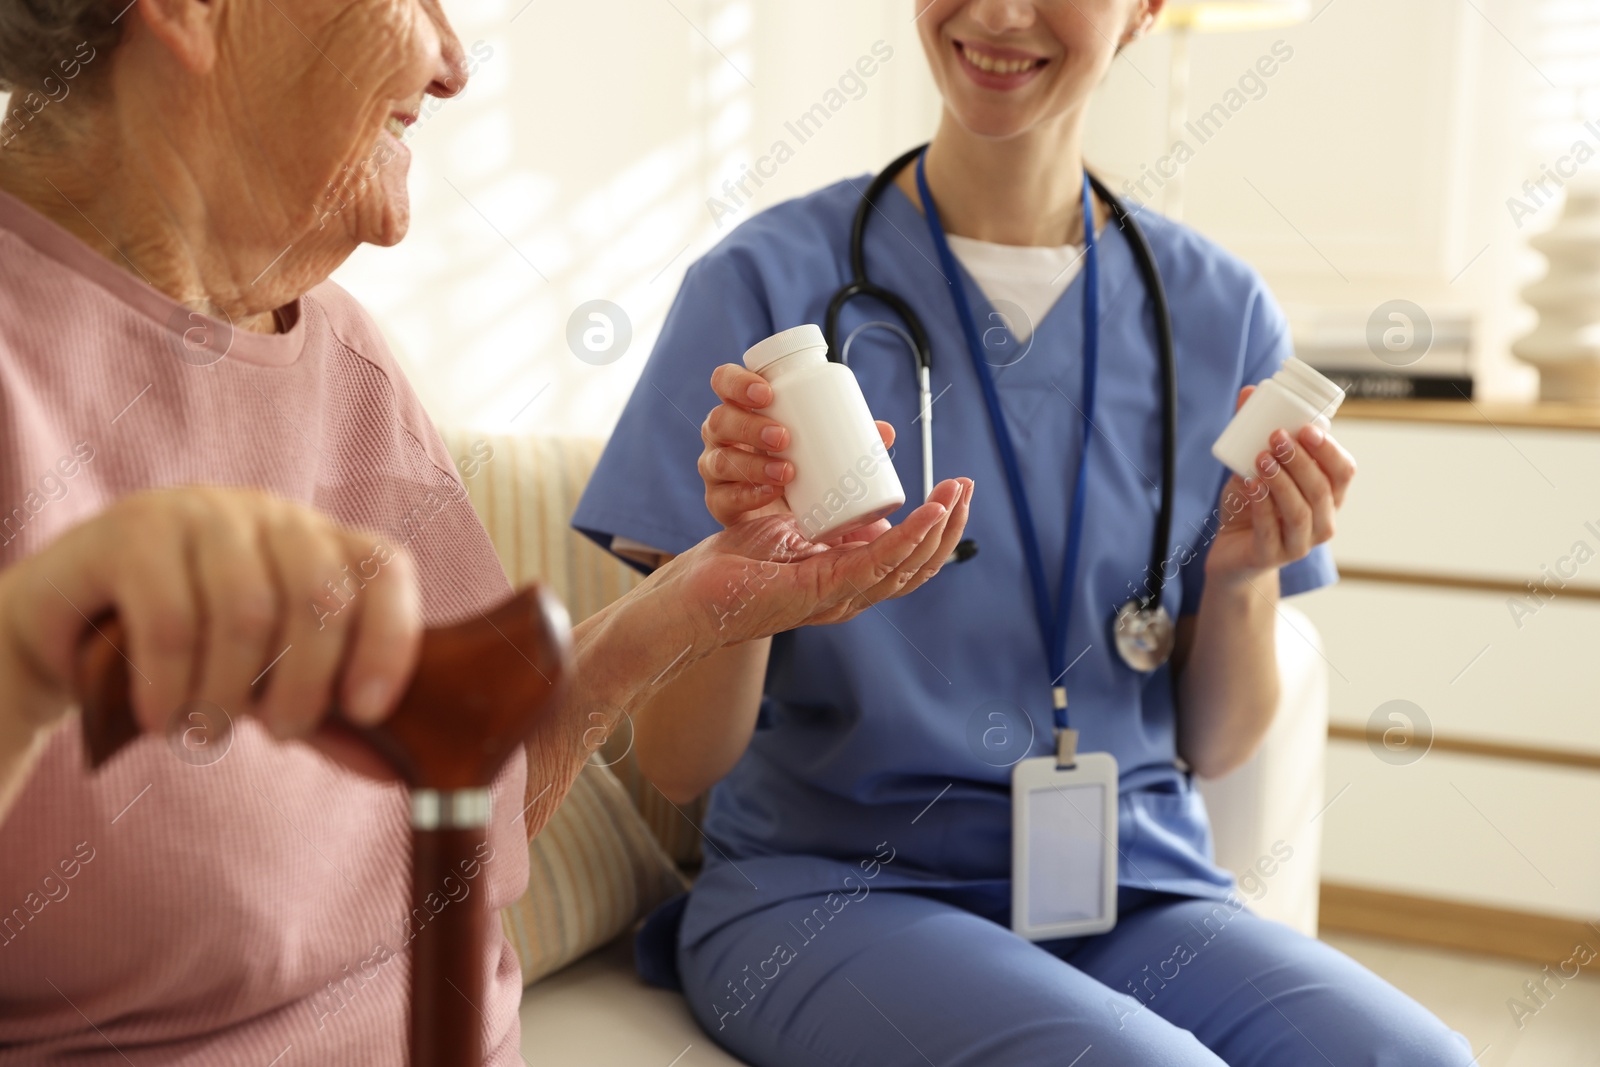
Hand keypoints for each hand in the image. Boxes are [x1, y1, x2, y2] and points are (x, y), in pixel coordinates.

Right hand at [0, 487, 420, 777]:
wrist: (70, 632)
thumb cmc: (195, 659)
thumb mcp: (269, 687)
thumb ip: (327, 716)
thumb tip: (395, 766)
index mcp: (322, 543)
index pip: (385, 568)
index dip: (390, 639)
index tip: (368, 710)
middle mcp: (272, 516)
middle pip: (321, 594)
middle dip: (307, 683)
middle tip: (281, 734)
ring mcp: (203, 512)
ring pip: (246, 610)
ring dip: (231, 693)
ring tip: (208, 730)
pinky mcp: (133, 530)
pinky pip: (171, 617)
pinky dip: (173, 685)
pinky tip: (164, 718)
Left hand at [664, 474, 973, 645]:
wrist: (695, 591)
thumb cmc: (740, 561)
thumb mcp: (799, 530)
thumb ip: (831, 519)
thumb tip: (863, 493)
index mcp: (852, 581)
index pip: (912, 561)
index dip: (940, 528)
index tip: (955, 489)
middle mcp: (853, 594)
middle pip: (922, 566)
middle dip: (952, 525)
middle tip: (966, 485)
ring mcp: (841, 596)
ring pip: (909, 567)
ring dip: (940, 528)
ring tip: (957, 492)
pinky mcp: (823, 590)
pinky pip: (878, 564)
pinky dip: (910, 539)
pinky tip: (930, 514)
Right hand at [700, 363, 897, 539]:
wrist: (789, 513)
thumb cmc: (803, 464)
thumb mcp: (825, 445)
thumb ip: (851, 438)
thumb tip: (885, 432)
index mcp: (743, 408)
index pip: (724, 383)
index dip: (738, 382)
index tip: (767, 392)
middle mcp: (723, 435)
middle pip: (719, 419)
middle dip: (748, 425)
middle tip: (784, 436)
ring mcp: (717, 469)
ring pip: (717, 459)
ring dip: (751, 463)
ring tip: (787, 471)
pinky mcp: (720, 502)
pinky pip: (722, 497)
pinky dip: (748, 495)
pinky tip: (770, 493)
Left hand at [1205, 386, 1356, 585]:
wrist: (1230, 552)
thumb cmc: (1252, 506)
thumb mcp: (1255, 468)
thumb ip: (1255, 434)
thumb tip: (1249, 391)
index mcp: (1327, 497)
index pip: (1344, 472)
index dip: (1330, 451)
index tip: (1307, 429)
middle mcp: (1321, 522)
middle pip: (1322, 490)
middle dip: (1301, 461)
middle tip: (1276, 437)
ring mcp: (1298, 543)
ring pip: (1300, 512)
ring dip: (1281, 482)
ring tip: (1261, 459)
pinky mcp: (1271, 557)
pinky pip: (1271, 531)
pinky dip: (1262, 506)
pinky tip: (1250, 486)